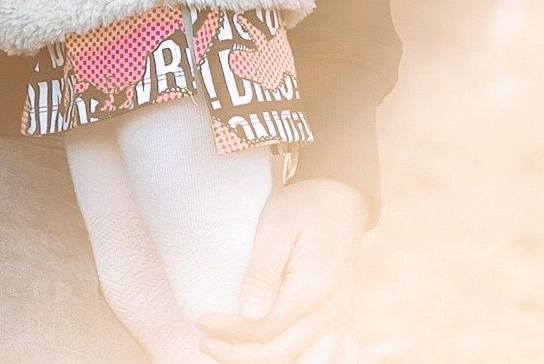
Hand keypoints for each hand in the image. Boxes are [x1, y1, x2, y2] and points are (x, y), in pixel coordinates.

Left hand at [195, 177, 366, 361]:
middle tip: (205, 341)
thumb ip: (261, 273)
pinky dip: (308, 363)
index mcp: (311, 291)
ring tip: (236, 351)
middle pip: (280, 354)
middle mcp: (330, 314)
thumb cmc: (303, 208)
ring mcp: (339, 320)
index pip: (263, 329)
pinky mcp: (342, 319)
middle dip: (237, 353)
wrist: (339, 197)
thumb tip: (247, 314)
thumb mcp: (275, 229)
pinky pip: (337, 358)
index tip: (201, 321)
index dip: (228, 331)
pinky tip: (280, 357)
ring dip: (268, 363)